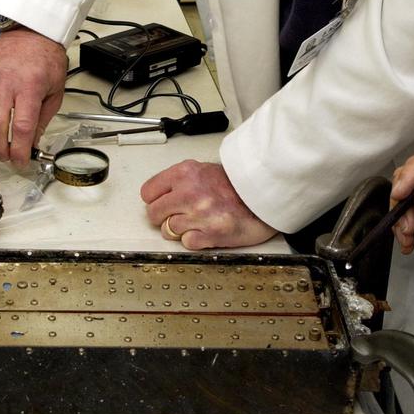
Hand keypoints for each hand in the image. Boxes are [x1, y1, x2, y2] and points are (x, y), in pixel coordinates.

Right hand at [0, 29, 67, 164]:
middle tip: (7, 158)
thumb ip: (43, 119)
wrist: (30, 32)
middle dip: (0, 149)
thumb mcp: (55, 90)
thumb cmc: (46, 59)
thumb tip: (33, 143)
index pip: (22, 126)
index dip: (20, 150)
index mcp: (30, 86)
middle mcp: (5, 83)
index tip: (22, 161)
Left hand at [141, 161, 276, 249]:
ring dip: (181, 229)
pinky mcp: (210, 234)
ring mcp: (199, 215)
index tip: (162, 203)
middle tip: (178, 215)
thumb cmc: (237, 185)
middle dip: (164, 217)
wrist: (265, 196)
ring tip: (198, 221)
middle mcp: (189, 192)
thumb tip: (159, 195)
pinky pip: (186, 243)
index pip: (148, 192)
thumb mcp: (204, 170)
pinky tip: (206, 230)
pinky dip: (195, 240)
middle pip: (153, 214)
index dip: (155, 200)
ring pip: (168, 231)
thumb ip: (180, 181)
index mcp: (185, 173)